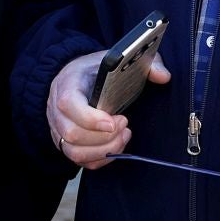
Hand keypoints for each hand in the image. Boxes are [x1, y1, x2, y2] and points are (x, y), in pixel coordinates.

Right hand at [46, 50, 171, 169]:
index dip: (91, 118)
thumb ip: (144, 63)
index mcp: (67, 83)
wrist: (74, 77)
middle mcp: (56, 109)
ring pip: (74, 152)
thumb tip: (163, 76)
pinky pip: (80, 161)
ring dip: (104, 150)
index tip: (117, 120)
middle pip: (72, 133)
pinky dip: (101, 159)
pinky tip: (116, 145)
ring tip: (124, 136)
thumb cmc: (95, 70)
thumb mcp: (117, 59)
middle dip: (104, 136)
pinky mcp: (64, 144)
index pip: (69, 104)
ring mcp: (58, 129)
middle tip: (125, 124)